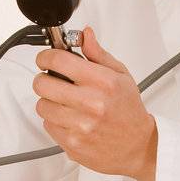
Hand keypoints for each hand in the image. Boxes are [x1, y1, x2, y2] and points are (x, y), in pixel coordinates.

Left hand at [32, 27, 156, 180]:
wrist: (137, 146)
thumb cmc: (128, 110)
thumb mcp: (121, 75)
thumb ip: (98, 54)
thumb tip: (84, 34)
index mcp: (102, 82)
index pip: (59, 61)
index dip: (46, 57)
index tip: (45, 60)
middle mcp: (91, 103)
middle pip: (43, 83)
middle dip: (44, 79)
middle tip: (53, 81)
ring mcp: (80, 125)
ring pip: (42, 105)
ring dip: (49, 101)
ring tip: (64, 103)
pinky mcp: (72, 143)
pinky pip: (48, 125)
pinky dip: (54, 121)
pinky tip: (69, 119)